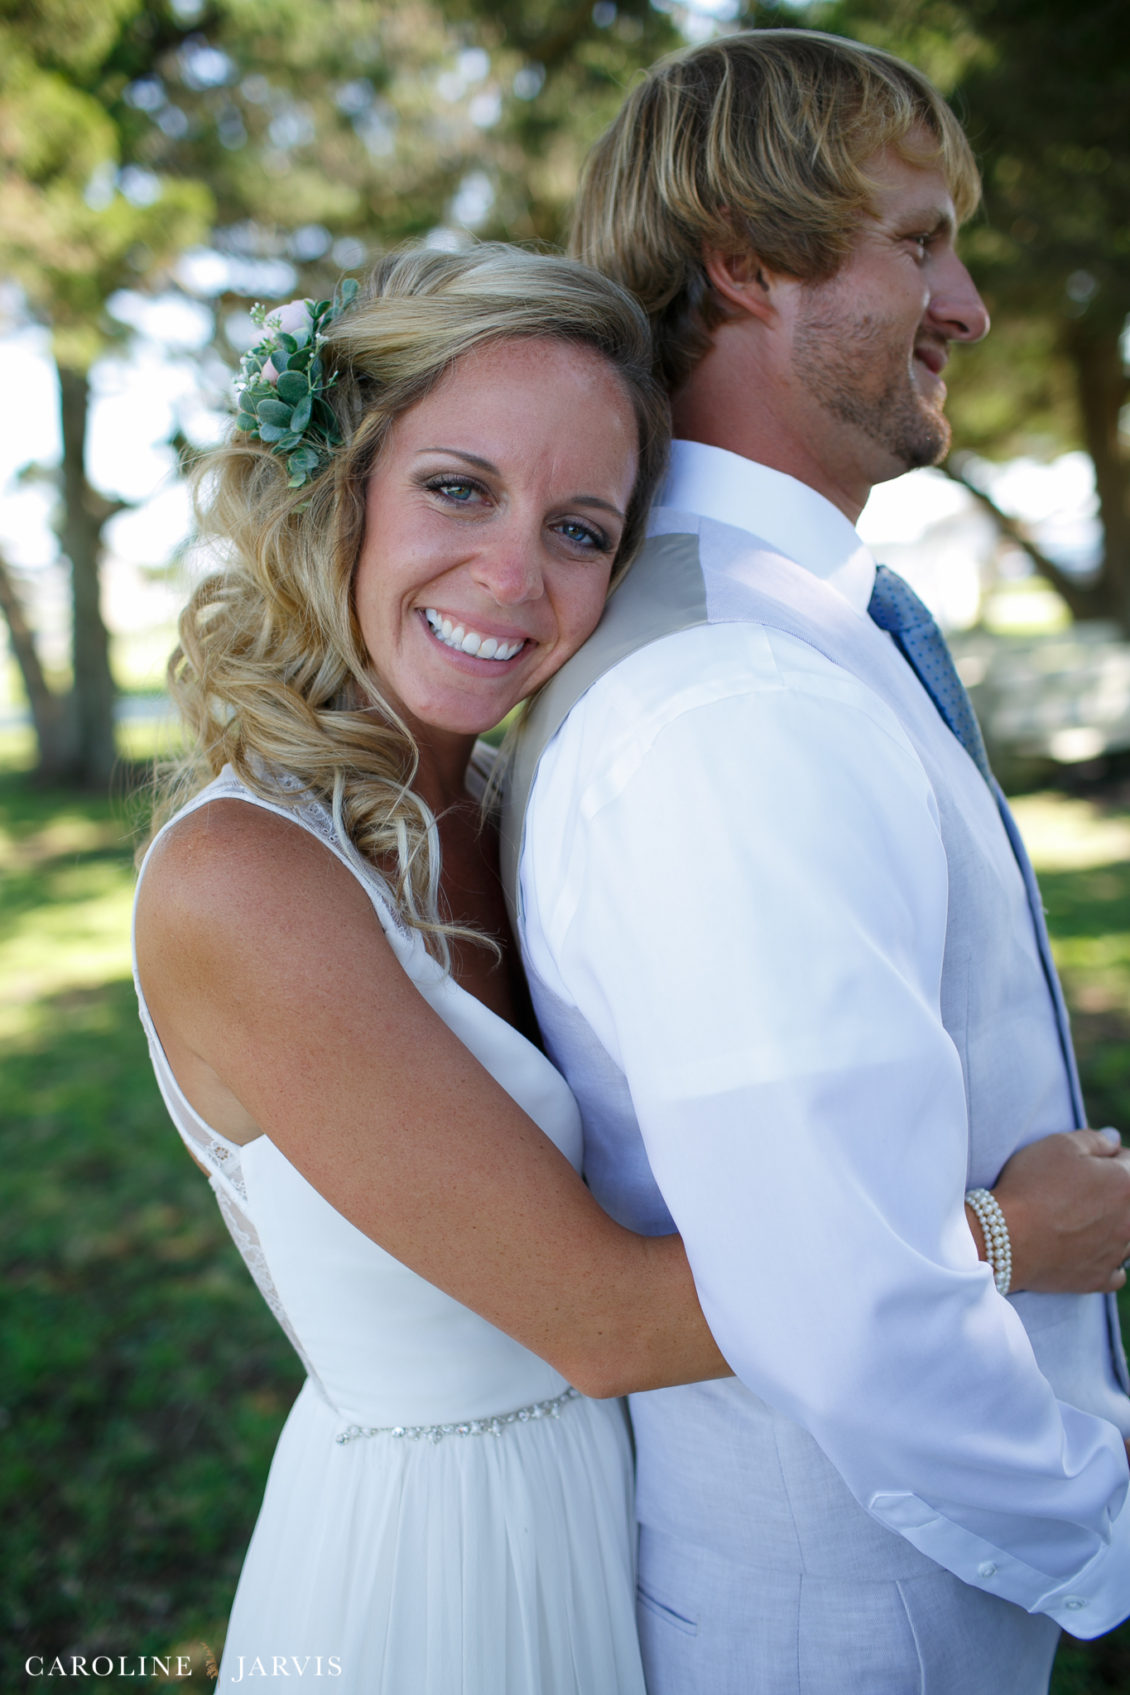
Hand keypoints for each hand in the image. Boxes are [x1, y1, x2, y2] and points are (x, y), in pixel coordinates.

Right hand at [990, 1129, 1129, 1293]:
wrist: (1006, 1237)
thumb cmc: (1031, 1185)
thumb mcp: (1060, 1145)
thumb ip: (1096, 1139)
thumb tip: (1115, 1142)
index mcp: (1125, 1184)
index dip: (1110, 1155)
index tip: (1091, 1158)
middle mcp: (1129, 1221)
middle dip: (1114, 1190)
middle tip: (1082, 1187)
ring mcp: (1116, 1253)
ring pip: (1128, 1235)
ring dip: (1113, 1224)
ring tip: (1081, 1218)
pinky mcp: (1099, 1278)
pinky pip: (1118, 1271)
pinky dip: (1108, 1260)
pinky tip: (1091, 1250)